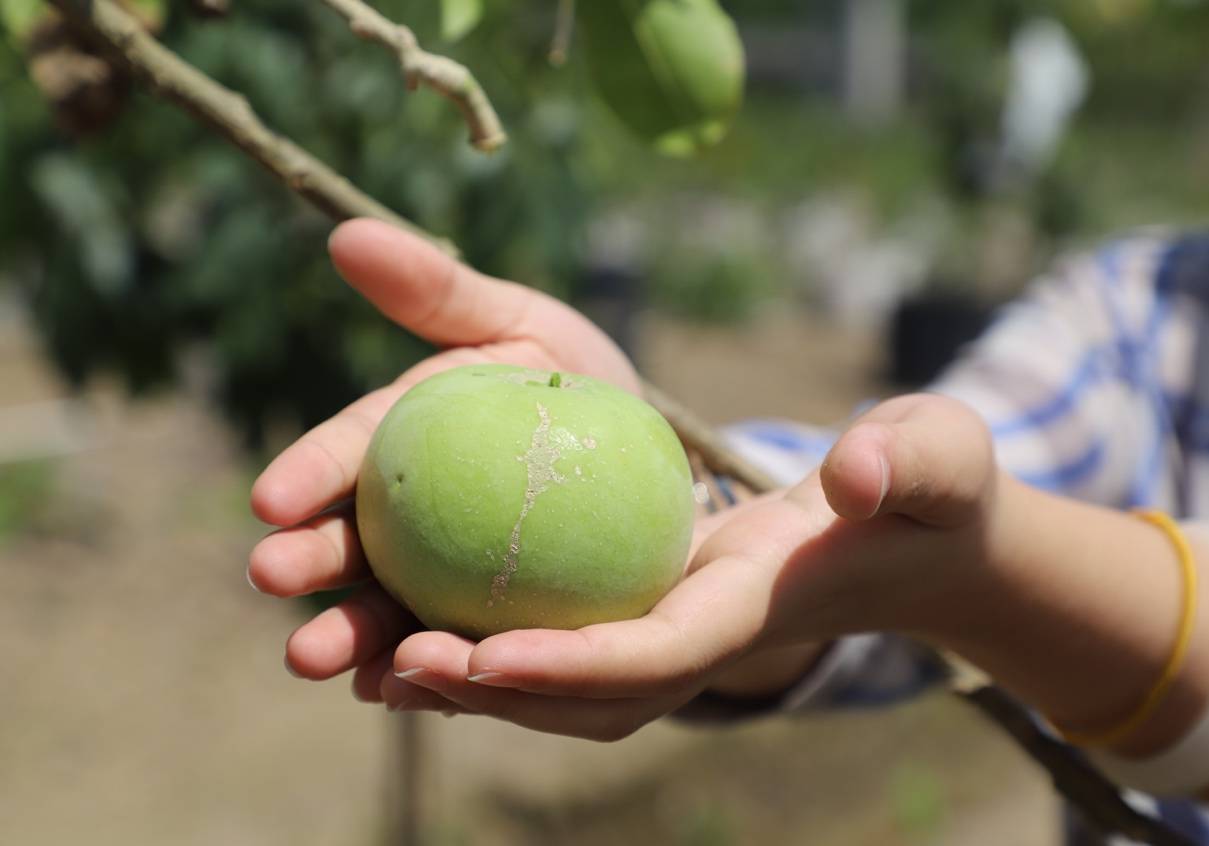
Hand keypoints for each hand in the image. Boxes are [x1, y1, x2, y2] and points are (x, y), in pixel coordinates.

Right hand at [248, 219, 638, 689]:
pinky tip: (399, 690)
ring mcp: (445, 573)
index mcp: (412, 436)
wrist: (656, 465)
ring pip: (389, 608)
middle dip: (309, 563)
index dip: (310, 473)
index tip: (271, 498)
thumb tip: (346, 235)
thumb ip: (442, 294)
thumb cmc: (583, 389)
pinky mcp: (487, 622)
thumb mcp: (526, 328)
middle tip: (273, 576)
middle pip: (355, 540)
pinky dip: (421, 672)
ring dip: (351, 632)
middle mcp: (414, 512)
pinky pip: (452, 650)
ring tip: (320, 658)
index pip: (353, 452)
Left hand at [379, 394, 1002, 739]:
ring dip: (474, 685)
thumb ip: (908, 460)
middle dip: (495, 696)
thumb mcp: (936, 457)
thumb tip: (857, 473)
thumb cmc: (927, 488)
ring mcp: (676, 633)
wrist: (911, 534)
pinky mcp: (655, 611)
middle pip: (589, 695)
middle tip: (390, 663)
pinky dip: (496, 647)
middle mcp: (703, 639)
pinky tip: (420, 619)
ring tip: (373, 658)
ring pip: (564, 685)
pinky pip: (566, 644)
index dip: (573, 667)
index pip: (660, 655)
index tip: (479, 655)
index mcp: (755, 607)